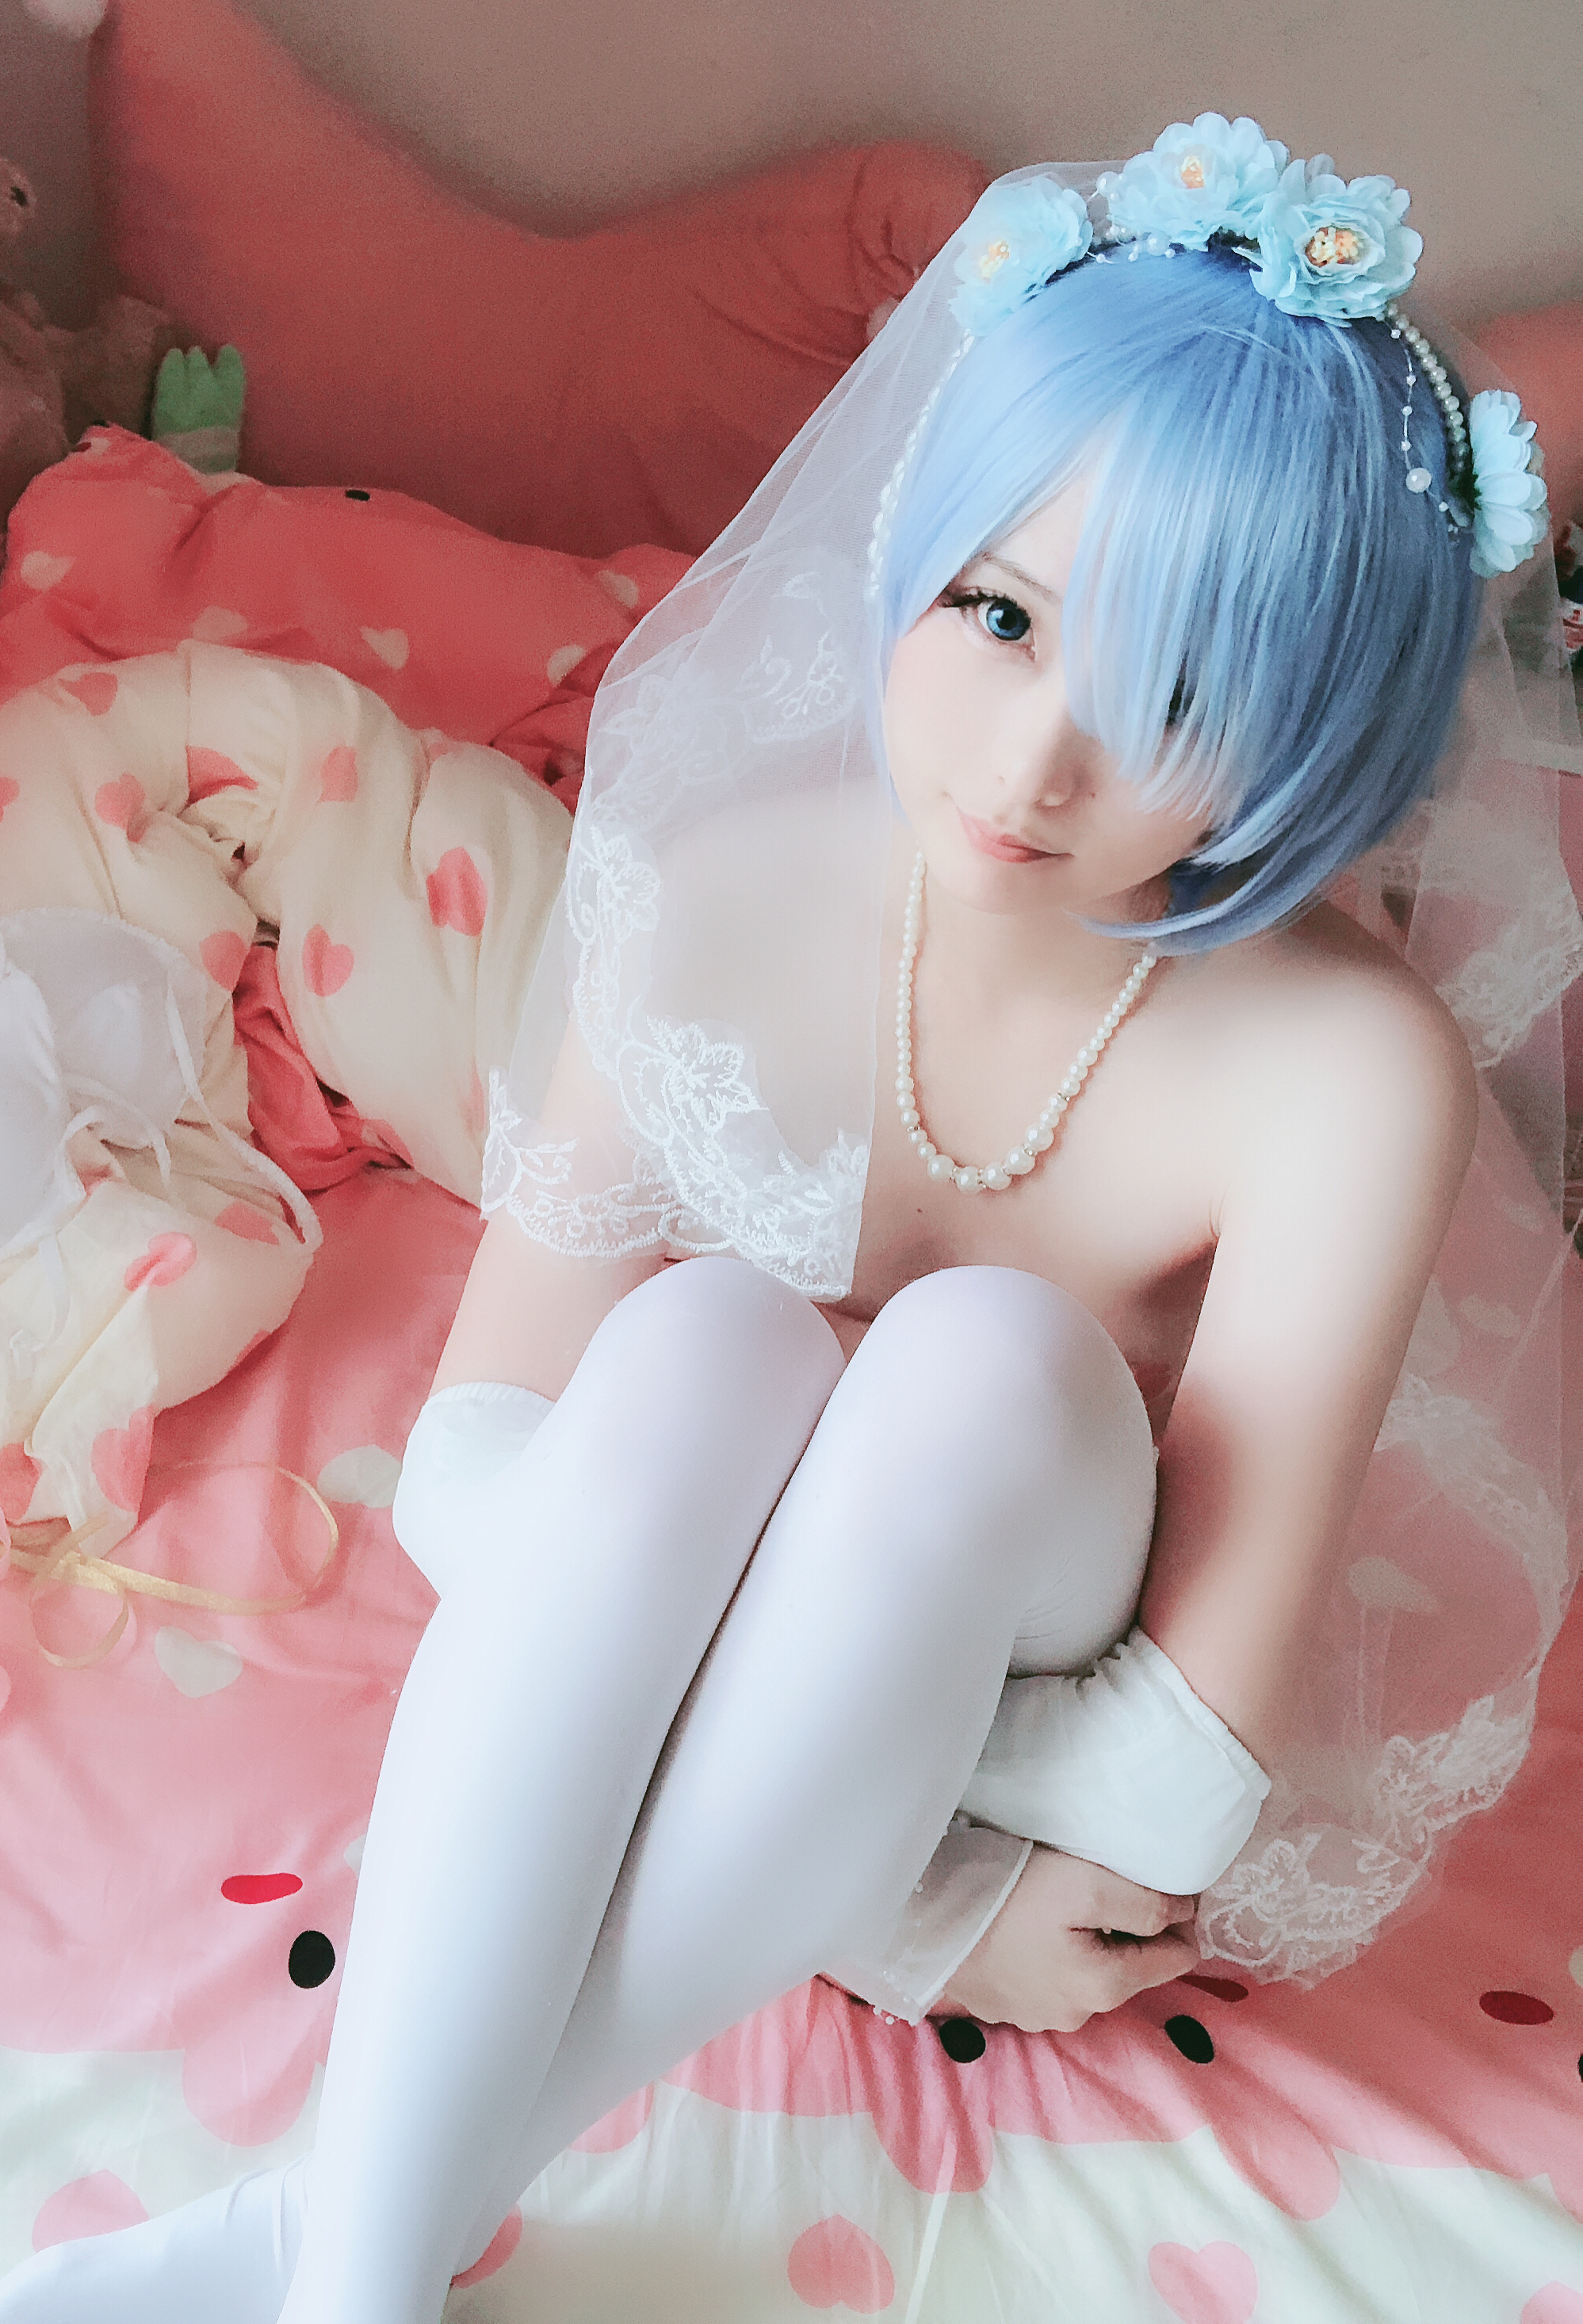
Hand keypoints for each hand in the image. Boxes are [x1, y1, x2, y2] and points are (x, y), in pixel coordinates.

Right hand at [934, 1845, 1199, 2032]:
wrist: (920, 1917)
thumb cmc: (1006, 1893)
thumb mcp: (1085, 1883)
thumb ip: (1147, 1902)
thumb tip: (1185, 1912)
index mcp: (1107, 1988)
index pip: (1180, 1956)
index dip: (1181, 1914)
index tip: (1161, 1878)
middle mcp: (1078, 2015)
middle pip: (1133, 1966)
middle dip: (1132, 1926)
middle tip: (1105, 1879)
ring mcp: (1037, 2016)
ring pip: (1091, 1973)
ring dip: (1091, 1940)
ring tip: (1063, 1898)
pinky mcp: (1005, 2006)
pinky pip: (1052, 1978)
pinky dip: (1054, 1952)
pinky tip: (1030, 1923)